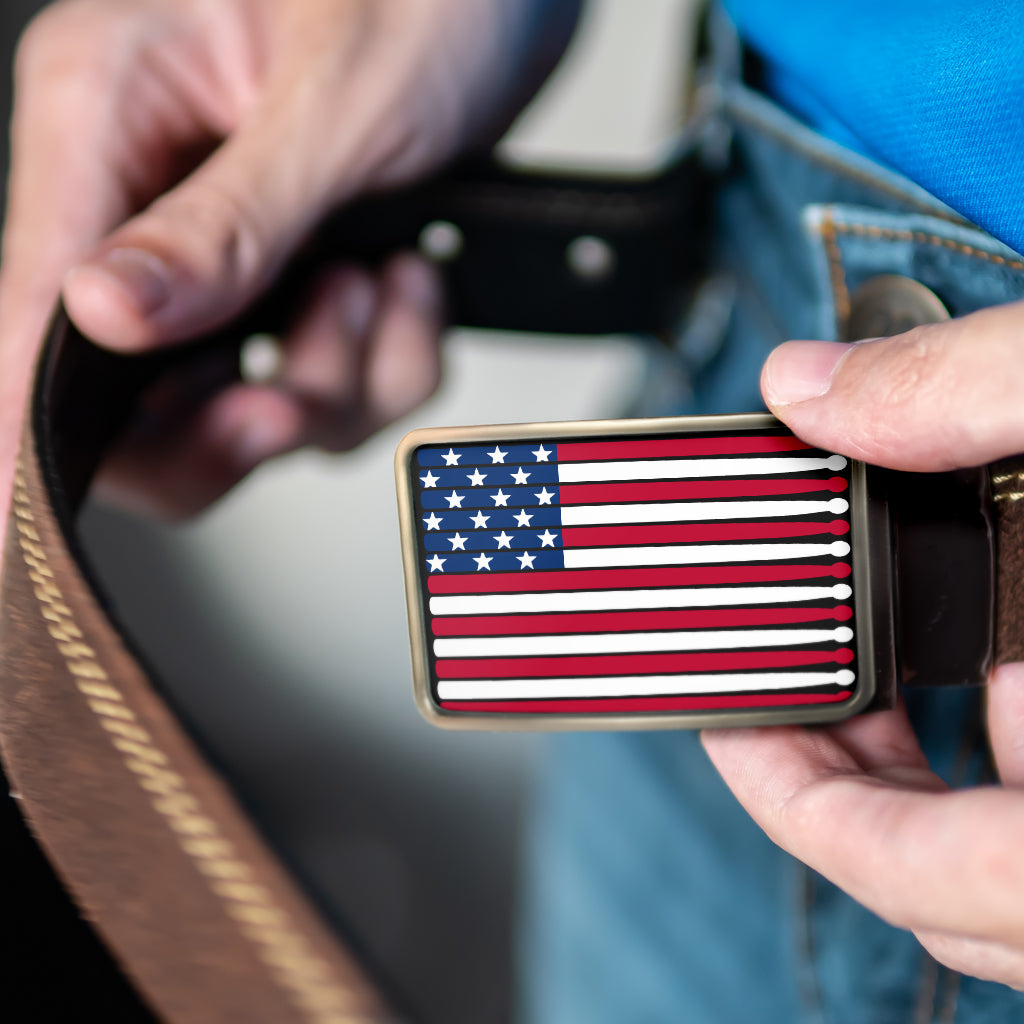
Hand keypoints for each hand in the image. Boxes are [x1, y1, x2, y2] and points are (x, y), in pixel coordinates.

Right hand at [0, 0, 577, 515]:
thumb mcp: (335, 104)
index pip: (33, 301)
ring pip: (257, 403)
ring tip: (383, 283)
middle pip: (140, 396)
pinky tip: (412, 283)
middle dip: (241, 419)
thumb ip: (224, 224)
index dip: (26, 422)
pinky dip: (394, 360)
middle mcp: (153, 193)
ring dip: (343, 376)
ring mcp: (232, 250)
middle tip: (298, 401)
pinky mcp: (301, 282)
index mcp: (110, 115)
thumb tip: (100, 316)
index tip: (17, 516)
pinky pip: (341, 383)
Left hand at [703, 302, 1023, 988]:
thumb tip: (812, 383)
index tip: (721, 723)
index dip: (802, 806)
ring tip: (855, 671)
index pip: (928, 874)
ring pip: (1004, 851)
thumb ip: (972, 391)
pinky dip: (998, 746)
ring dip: (922, 764)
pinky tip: (986, 658)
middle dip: (848, 775)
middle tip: (772, 687)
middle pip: (950, 875)